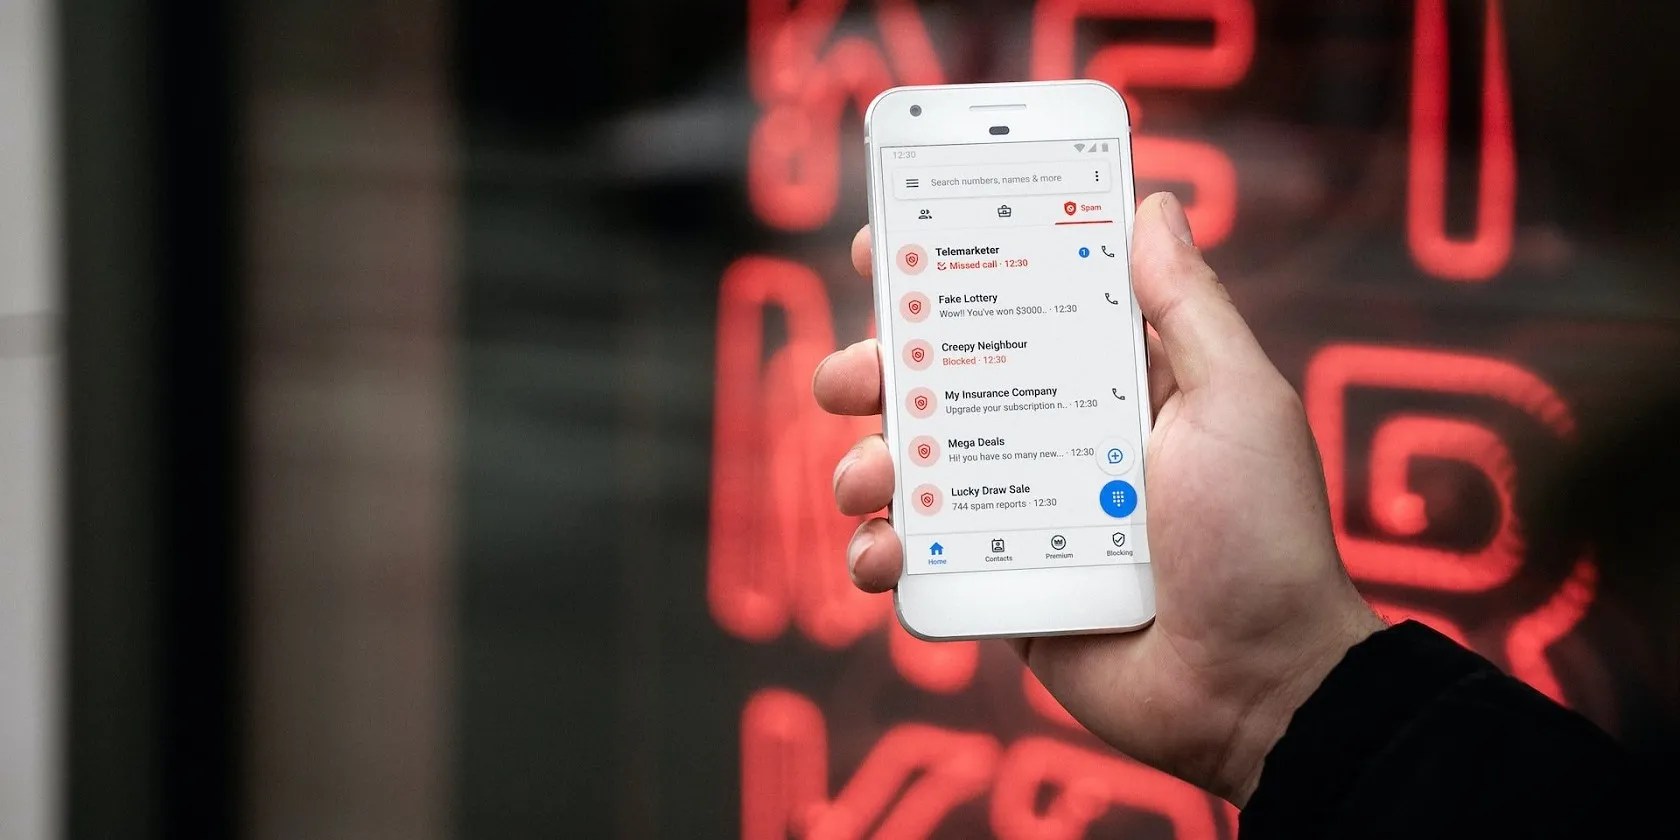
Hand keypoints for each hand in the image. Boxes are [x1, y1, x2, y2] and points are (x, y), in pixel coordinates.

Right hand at [813, 193, 1385, 805]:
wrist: (1257, 685)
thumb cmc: (1262, 536)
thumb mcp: (1237, 401)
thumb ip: (1187, 305)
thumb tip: (1155, 205)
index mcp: (1106, 382)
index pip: (1014, 304)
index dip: (945, 271)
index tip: (884, 243)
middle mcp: (1053, 440)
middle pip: (939, 383)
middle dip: (878, 368)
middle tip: (856, 373)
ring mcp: (1018, 516)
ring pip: (911, 471)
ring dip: (867, 463)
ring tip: (873, 477)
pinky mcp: (996, 587)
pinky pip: (916, 562)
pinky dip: (880, 555)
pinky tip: (885, 555)